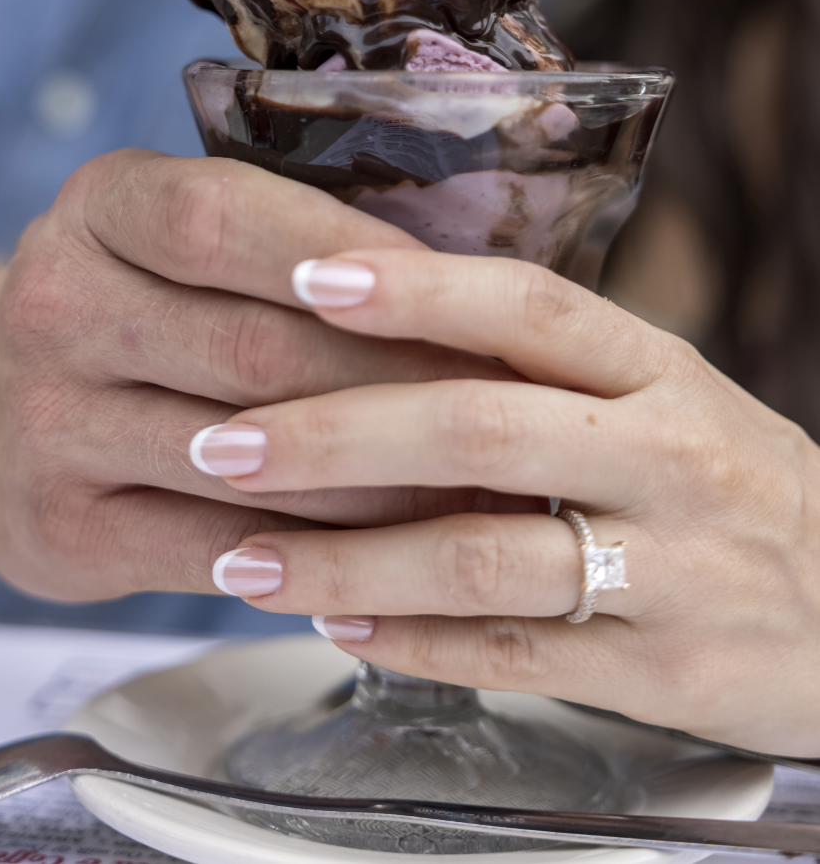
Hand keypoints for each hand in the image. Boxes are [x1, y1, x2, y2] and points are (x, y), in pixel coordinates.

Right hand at [0, 158, 531, 601]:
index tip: (461, 288)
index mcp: (99, 208)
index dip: (349, 255)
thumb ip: (284, 238)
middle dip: (398, 381)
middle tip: (510, 404)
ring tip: (484, 484)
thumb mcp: (166, 234)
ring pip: (253, 460)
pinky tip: (394, 549)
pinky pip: (219, 549)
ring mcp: (49, 425)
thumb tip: (469, 276)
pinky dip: (319, 553)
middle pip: (255, 348)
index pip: (226, 218)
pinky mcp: (64, 531)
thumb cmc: (125, 303)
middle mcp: (57, 306)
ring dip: (382, 479)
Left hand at [191, 248, 819, 756]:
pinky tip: (335, 621)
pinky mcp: (660, 667)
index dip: (413, 289)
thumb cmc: (720, 481)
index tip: (301, 275)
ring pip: (481, 555)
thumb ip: (539, 368)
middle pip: (480, 425)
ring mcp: (668, 566)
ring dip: (348, 556)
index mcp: (656, 366)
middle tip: (222, 442)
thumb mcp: (659, 395)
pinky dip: (410, 639)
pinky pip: (511, 653)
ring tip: (245, 556)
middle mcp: (665, 453)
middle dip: (336, 433)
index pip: (526, 305)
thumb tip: (373, 316)